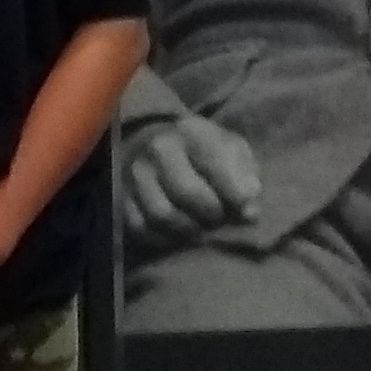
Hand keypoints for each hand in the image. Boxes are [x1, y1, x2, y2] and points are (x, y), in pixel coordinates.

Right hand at [119, 112, 261, 252]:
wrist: (153, 141)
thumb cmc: (203, 150)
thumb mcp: (230, 148)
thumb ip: (245, 174)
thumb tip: (249, 210)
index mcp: (192, 132)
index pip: (214, 163)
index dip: (236, 194)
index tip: (249, 214)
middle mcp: (159, 149)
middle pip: (186, 192)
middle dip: (210, 214)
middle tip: (218, 220)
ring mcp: (136, 174)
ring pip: (161, 214)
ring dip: (187, 229)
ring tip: (199, 228)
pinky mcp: (121, 197)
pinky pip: (141, 228)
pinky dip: (163, 239)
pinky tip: (176, 234)